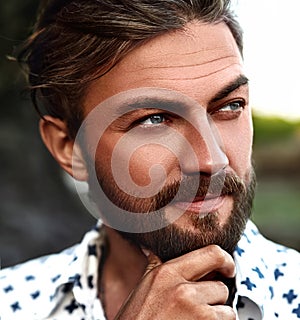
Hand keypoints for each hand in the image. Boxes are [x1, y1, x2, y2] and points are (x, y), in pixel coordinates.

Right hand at [115, 245, 235, 318]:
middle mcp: (182, 290)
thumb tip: (153, 250)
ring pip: (227, 311)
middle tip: (203, 305)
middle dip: (216, 298)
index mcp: (168, 273)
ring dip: (217, 318)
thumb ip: (155, 265)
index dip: (226, 260)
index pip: (212, 253)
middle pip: (221, 287)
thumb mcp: (144, 286)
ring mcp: (195, 313)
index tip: (227, 268)